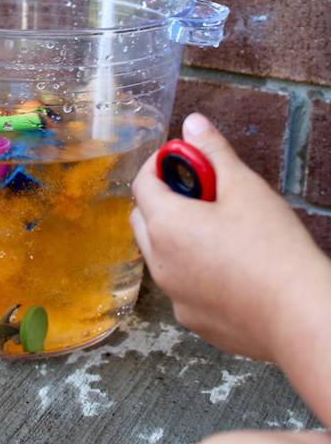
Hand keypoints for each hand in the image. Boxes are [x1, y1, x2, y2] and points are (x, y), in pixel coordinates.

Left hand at [131, 113, 327, 362]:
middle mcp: (159, 263)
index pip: (143, 183)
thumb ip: (213, 152)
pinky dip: (192, 270)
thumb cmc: (272, 247)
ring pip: (160, 255)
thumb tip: (192, 123)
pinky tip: (229, 267)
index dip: (161, 165)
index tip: (188, 162)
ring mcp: (174, 296)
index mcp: (165, 224)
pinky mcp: (192, 320)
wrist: (300, 316)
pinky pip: (180, 285)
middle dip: (164, 200)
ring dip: (176, 236)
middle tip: (204, 193)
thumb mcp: (244, 186)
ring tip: (218, 230)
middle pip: (144, 219)